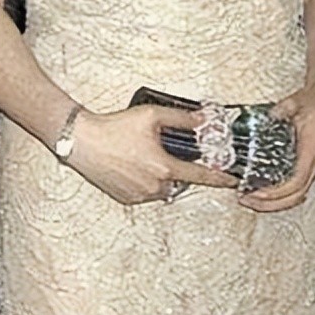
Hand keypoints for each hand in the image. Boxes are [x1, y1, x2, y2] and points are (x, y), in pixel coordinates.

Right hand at [66, 104, 238, 205]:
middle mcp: (154, 186)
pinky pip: (145, 192)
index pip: (200, 176)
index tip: (232, 180)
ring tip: (142, 154)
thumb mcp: (152, 115)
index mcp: (164, 168)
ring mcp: (139, 195)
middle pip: (179, 180)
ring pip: (162, 188)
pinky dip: (145, 180)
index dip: (218, 178)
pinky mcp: (126, 199)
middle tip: (162, 150)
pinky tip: (133, 163)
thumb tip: (203, 119)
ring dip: (161, 175)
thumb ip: (181, 118)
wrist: (83, 141)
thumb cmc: (115, 127)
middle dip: (177, 167)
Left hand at [238, 85, 314, 212]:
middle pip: (295, 196)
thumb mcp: (296, 102)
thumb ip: (283, 109)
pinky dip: (279, 197)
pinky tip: (262, 194)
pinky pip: (295, 190)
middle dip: (270, 203)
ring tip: (249, 200)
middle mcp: (314, 163)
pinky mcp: (306, 167)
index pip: (297, 181)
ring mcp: (311, 168)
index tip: (259, 192)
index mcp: (312, 150)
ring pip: (296, 197)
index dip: (278, 191)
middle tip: (246, 200)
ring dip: (273, 204)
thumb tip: (269, 116)